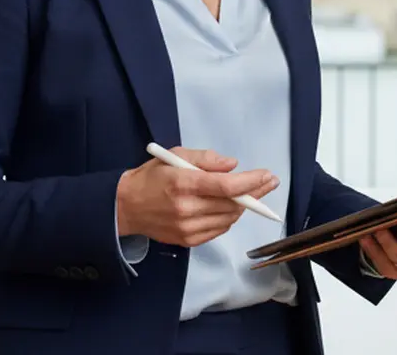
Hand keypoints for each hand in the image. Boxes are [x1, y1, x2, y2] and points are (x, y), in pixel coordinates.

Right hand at [116, 147, 280, 247]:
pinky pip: (219, 230)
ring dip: (243, 206)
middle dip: (255, 192)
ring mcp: (188, 228)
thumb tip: (233, 165)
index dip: (251, 182)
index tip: (268, 176)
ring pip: (229, 218)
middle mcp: (187, 208)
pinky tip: (229, 207)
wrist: (126, 207)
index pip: (226, 186)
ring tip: (249, 193)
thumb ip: (205, 158)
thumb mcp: (174, 156)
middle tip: (269, 182)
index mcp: (183, 183)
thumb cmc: (152, 177)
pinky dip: (228, 218)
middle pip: (233, 204)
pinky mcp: (188, 241)